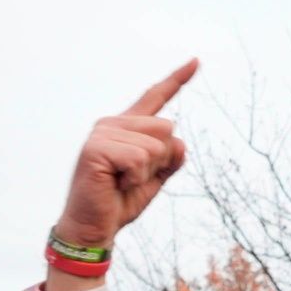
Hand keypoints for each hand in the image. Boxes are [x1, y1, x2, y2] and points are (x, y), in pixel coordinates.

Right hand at [53, 61, 197, 252]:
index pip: (155, 97)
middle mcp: (113, 123)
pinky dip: (135, 177)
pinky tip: (116, 184)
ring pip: (155, 146)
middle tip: (132, 178)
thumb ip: (170, 159)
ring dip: (146, 172)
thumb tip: (179, 143)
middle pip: (166, 128)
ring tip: (122, 182)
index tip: (196, 61)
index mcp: (127, 127)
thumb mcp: (154, 179)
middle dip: (160, 160)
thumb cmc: (119, 203)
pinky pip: (138, 158)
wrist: (94, 229)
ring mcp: (103, 133)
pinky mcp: (96, 148)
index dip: (177, 80)